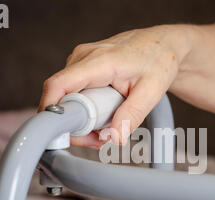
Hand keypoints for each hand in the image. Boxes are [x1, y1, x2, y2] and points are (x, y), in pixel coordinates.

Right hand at [38, 25, 192, 147]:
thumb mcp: (151, 92)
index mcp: (98, 61)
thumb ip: (132, 116)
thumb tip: (114, 139)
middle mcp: (82, 58)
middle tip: (99, 140)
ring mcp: (79, 61)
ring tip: (106, 129)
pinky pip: (73, 94)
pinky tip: (103, 118)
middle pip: (61, 98)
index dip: (52, 111)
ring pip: (66, 98)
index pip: (58, 85)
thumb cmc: (158, 62)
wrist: (162, 45)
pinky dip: (85, 111)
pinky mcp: (81, 67)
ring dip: (81, 120)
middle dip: (75, 126)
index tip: (62, 135)